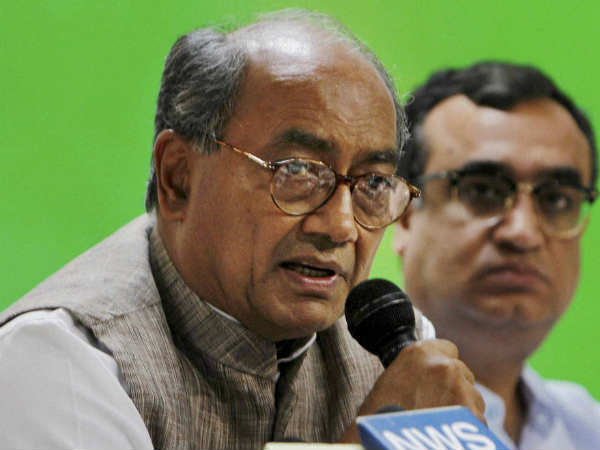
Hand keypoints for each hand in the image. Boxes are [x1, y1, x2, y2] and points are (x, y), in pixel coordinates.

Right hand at [339, 339, 484, 442]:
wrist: (384, 442)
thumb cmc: (379, 415)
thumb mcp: (392, 380)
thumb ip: (415, 372)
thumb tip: (427, 380)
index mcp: (421, 352)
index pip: (448, 348)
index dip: (442, 366)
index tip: (436, 379)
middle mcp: (445, 366)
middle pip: (463, 373)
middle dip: (454, 388)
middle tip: (436, 405)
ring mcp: (462, 390)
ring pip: (473, 397)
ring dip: (462, 407)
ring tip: (441, 423)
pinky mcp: (473, 416)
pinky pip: (477, 420)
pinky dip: (467, 429)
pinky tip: (449, 436)